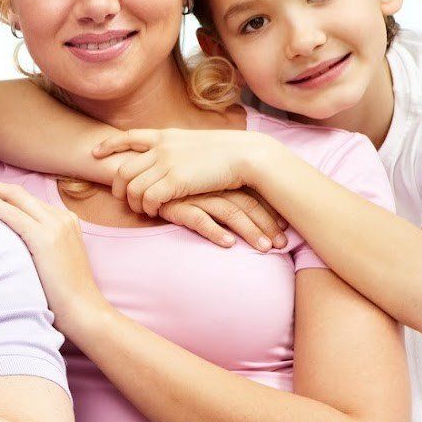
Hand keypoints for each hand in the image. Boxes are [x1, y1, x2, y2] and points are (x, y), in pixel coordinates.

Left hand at [0, 174, 110, 335]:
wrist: (84, 310)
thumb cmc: (64, 295)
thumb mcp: (50, 262)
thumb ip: (34, 246)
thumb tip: (6, 244)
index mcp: (63, 220)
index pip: (24, 198)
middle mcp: (61, 216)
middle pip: (17, 191)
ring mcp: (56, 225)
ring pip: (14, 196)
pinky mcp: (46, 238)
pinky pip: (14, 215)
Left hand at [94, 128, 266, 217]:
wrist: (247, 155)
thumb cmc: (227, 152)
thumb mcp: (195, 143)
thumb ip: (176, 149)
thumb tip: (166, 158)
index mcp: (166, 136)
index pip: (129, 137)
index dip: (109, 145)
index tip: (95, 153)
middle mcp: (161, 148)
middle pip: (123, 169)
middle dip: (118, 188)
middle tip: (124, 199)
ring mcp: (167, 164)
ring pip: (132, 188)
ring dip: (134, 203)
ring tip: (143, 210)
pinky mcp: (175, 181)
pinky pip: (148, 199)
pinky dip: (148, 208)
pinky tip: (155, 212)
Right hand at [161, 190, 287, 251]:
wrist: (138, 172)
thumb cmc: (173, 183)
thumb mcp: (200, 187)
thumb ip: (220, 195)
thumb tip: (243, 212)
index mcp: (221, 178)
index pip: (253, 194)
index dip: (270, 212)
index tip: (284, 229)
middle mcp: (213, 185)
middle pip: (247, 205)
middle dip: (267, 226)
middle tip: (281, 245)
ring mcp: (196, 195)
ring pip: (230, 213)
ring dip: (249, 232)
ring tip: (264, 249)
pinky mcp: (178, 205)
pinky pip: (200, 220)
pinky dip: (216, 232)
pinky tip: (228, 244)